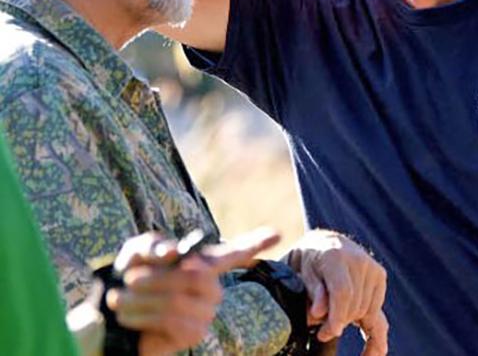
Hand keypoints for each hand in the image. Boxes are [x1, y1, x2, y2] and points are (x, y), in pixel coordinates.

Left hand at [108, 228, 280, 355]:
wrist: (110, 321)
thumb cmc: (128, 281)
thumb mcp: (135, 255)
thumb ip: (153, 246)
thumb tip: (175, 253)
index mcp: (202, 264)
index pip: (236, 252)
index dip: (255, 243)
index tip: (277, 234)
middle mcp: (211, 288)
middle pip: (196, 275)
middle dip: (158, 277)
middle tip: (129, 278)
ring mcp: (205, 312)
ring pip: (181, 298)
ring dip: (143, 297)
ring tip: (120, 298)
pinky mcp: (194, 333)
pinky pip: (174, 319)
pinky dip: (145, 315)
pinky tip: (128, 316)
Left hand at [285, 230, 388, 355]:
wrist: (326, 242)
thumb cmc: (307, 261)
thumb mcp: (300, 273)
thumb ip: (312, 292)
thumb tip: (318, 314)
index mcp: (335, 255)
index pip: (342, 292)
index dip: (336, 316)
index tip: (328, 333)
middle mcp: (359, 260)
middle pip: (354, 303)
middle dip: (339, 322)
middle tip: (322, 333)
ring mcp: (373, 268)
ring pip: (366, 309)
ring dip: (351, 321)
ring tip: (333, 326)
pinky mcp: (380, 276)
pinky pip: (376, 308)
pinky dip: (371, 326)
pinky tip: (377, 350)